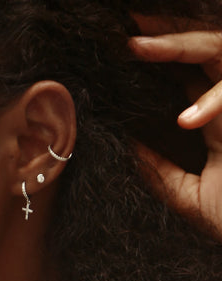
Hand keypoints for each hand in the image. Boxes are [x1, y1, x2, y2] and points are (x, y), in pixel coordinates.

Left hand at [130, 26, 221, 236]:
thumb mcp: (188, 197)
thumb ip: (159, 172)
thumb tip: (127, 148)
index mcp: (217, 122)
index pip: (188, 75)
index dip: (160, 57)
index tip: (122, 51)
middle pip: (206, 50)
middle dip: (167, 35)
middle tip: (127, 30)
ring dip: (183, 47)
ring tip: (137, 47)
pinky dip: (215, 103)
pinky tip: (185, 120)